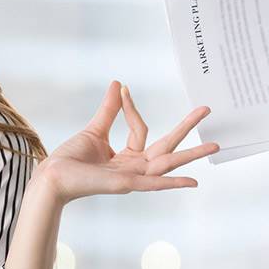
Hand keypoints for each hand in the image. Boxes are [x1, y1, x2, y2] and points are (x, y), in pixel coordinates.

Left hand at [36, 81, 218, 202]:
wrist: (53, 176)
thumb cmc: (71, 159)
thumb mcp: (95, 130)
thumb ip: (110, 110)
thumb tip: (119, 84)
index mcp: (127, 156)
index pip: (140, 127)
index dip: (131, 108)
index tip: (123, 90)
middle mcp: (134, 167)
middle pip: (167, 145)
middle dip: (187, 127)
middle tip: (207, 109)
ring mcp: (133, 177)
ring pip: (168, 163)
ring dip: (192, 155)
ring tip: (216, 145)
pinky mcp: (126, 184)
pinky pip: (154, 184)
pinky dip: (173, 183)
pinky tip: (193, 182)